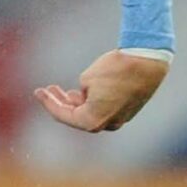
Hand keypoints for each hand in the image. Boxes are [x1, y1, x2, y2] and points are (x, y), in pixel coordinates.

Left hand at [35, 50, 167, 133]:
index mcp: (92, 121)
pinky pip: (105, 109)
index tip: (38, 91)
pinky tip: (84, 92)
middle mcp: (107, 125)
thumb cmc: (116, 68)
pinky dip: (93, 102)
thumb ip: (81, 92)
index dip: (49, 103)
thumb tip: (85, 95)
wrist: (148, 61)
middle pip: (77, 117)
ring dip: (77, 103)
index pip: (64, 115)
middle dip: (61, 104)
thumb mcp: (87, 78)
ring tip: (65, 91)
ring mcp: (120, 120)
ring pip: (92, 114)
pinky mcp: (129, 111)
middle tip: (48, 90)